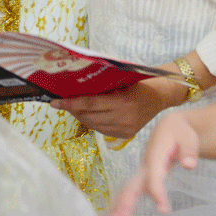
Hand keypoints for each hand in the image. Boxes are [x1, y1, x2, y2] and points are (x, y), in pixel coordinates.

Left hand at [52, 77, 185, 139]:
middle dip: (73, 110)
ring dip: (81, 116)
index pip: (89, 104)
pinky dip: (92, 122)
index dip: (70, 104)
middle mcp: (123, 119)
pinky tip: (87, 114)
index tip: (54, 102)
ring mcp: (125, 129)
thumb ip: (101, 87)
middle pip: (89, 117)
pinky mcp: (125, 135)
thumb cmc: (140, 82)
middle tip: (61, 102)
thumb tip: (76, 88)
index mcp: (122, 102)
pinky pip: (102, 130)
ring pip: (93, 125)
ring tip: (72, 108)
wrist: (162, 95)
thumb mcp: (121, 80)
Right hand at [104, 111, 200, 215]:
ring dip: (118, 206)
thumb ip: (189, 151)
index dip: (157, 192)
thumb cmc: (180, 133)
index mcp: (155, 156)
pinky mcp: (142, 177)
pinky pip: (130, 191)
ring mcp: (142, 172)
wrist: (170, 127)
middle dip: (125, 203)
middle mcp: (145, 166)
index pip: (154, 177)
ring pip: (128, 190)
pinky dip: (120, 203)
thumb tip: (189, 165)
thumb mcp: (189, 138)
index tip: (164, 211)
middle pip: (133, 185)